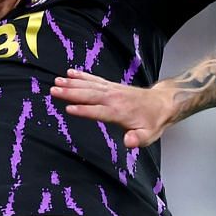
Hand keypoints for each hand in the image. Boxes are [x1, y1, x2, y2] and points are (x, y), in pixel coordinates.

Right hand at [50, 68, 177, 148]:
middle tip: (54, 90)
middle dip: (71, 93)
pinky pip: (94, 79)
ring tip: (57, 81)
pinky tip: (70, 73)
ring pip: (89, 85)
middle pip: (89, 95)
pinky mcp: (111, 86)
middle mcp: (113, 98)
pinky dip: (82, 76)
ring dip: (72, 83)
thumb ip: (137, 139)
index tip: (69, 108)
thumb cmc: (152, 122)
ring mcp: (112, 90)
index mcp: (119, 112)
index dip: (84, 110)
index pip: (98, 111)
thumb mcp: (148, 135)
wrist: (162, 103)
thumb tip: (128, 142)